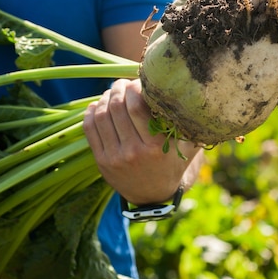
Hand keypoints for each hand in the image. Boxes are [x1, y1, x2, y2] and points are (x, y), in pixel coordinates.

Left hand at [83, 79, 201, 205]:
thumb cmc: (173, 164)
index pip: (137, 107)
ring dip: (105, 98)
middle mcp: (134, 152)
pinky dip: (91, 112)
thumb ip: (187, 123)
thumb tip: (187, 90)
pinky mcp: (102, 161)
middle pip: (117, 108)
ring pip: (102, 116)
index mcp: (157, 146)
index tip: (138, 82)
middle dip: (118, 89)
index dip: (134, 88)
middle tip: (122, 83)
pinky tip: (98, 105)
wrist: (153, 196)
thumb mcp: (187, 146)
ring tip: (112, 93)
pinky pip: (89, 129)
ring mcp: (115, 158)